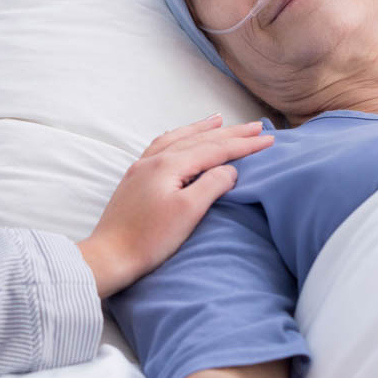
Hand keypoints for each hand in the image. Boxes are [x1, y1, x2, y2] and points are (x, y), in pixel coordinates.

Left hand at [78, 114, 273, 296]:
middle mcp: (154, 159)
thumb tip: (229, 170)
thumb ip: (212, 185)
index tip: (269, 140)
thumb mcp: (188, 212)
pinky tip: (182, 139)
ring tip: (220, 120)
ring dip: (202, 129)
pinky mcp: (135, 179)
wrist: (108, 257)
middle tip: (256, 126)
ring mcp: (142, 168)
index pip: (215, 149)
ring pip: (179, 138)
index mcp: (169, 165)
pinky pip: (162, 146)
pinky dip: (180, 137)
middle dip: (230, 133)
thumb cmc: (149, 240)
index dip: (244, 145)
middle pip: (199, 139)